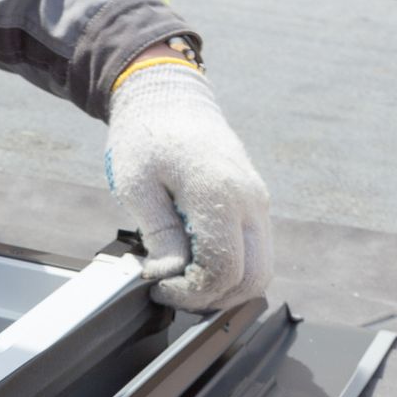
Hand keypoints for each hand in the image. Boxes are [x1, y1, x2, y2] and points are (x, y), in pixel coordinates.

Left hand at [105, 58, 272, 310]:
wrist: (170, 98)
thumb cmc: (146, 138)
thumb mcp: (137, 186)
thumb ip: (159, 233)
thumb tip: (170, 274)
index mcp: (219, 194)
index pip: (223, 270)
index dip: (190, 293)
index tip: (157, 287)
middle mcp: (250, 201)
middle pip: (253, 279)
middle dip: (211, 298)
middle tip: (171, 291)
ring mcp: (258, 203)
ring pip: (260, 270)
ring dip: (223, 287)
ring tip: (181, 279)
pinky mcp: (255, 205)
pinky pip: (254, 252)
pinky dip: (230, 269)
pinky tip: (194, 261)